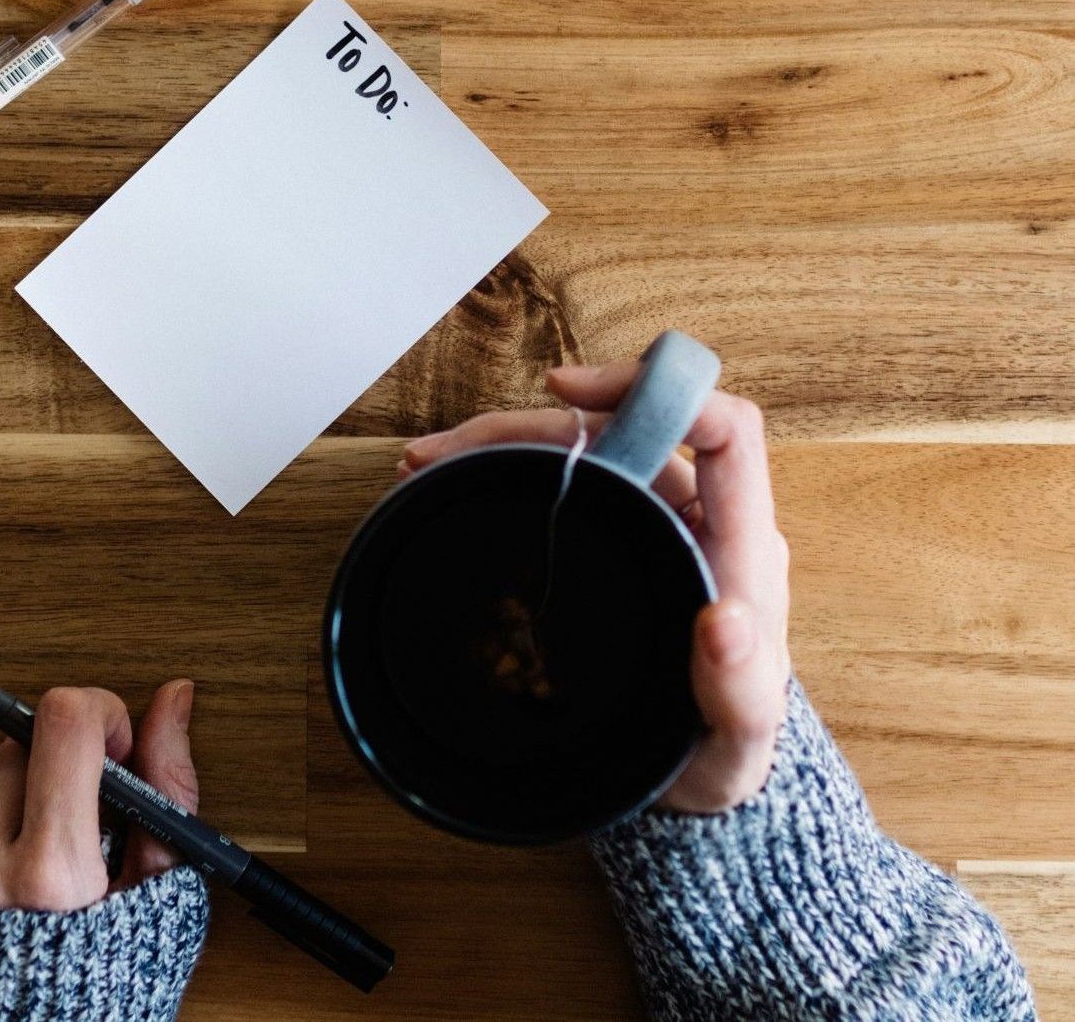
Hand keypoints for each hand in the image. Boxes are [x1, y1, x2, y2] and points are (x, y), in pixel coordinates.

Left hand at [0, 679, 198, 908]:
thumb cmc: (90, 1001)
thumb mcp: (158, 904)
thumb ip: (167, 792)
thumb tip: (172, 702)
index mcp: (52, 877)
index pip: (65, 723)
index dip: (101, 715)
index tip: (114, 747)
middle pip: (19, 741)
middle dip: (58, 764)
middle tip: (79, 821)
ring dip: (9, 792)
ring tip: (32, 859)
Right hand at [399, 363, 791, 812]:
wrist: (685, 780)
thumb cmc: (717, 757)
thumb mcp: (734, 745)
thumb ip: (740, 693)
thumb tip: (728, 622)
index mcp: (739, 551)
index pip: (723, 430)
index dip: (656, 389)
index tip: (566, 391)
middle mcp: (698, 524)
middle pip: (628, 428)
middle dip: (533, 423)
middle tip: (447, 451)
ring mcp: (655, 530)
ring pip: (589, 451)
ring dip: (507, 444)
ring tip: (429, 463)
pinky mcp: (617, 545)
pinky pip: (569, 486)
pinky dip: (509, 474)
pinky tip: (459, 485)